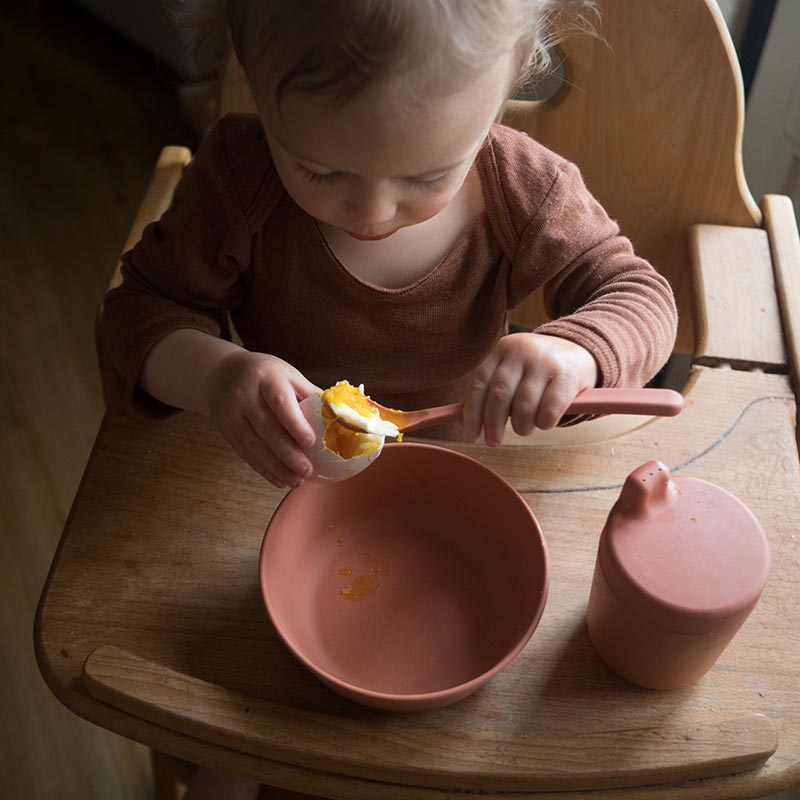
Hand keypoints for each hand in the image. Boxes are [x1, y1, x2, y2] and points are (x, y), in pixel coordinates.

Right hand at [206, 350, 319, 487]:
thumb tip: (340, 416)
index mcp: (266, 378)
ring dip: (276, 467)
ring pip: (254, 446)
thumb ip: (310, 394)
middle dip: (288, 453)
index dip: (295, 423)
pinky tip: (280, 480)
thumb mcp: (288, 375)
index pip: (280, 401)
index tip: (311, 441)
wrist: (222, 374)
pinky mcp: (226, 431)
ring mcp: (232, 415)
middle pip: (266, 428)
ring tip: (296, 481)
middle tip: (307, 470)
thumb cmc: (266, 375)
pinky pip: (246, 454)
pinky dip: (264, 469)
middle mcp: (245, 396)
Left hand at [462, 333, 597, 445]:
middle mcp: (521, 351)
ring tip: (523, 429)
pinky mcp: (567, 375)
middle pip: (499, 394)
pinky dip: (543, 422)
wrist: (576, 352)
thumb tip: (464, 423)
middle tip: (493, 442)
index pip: (479, 382)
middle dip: (493, 423)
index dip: (472, 412)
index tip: (472, 434)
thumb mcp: (510, 371)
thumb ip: (488, 392)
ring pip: (524, 404)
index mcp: (501, 350)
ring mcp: (545, 362)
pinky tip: (543, 423)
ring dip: (521, 425)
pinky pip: (550, 408)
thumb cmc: (534, 372)